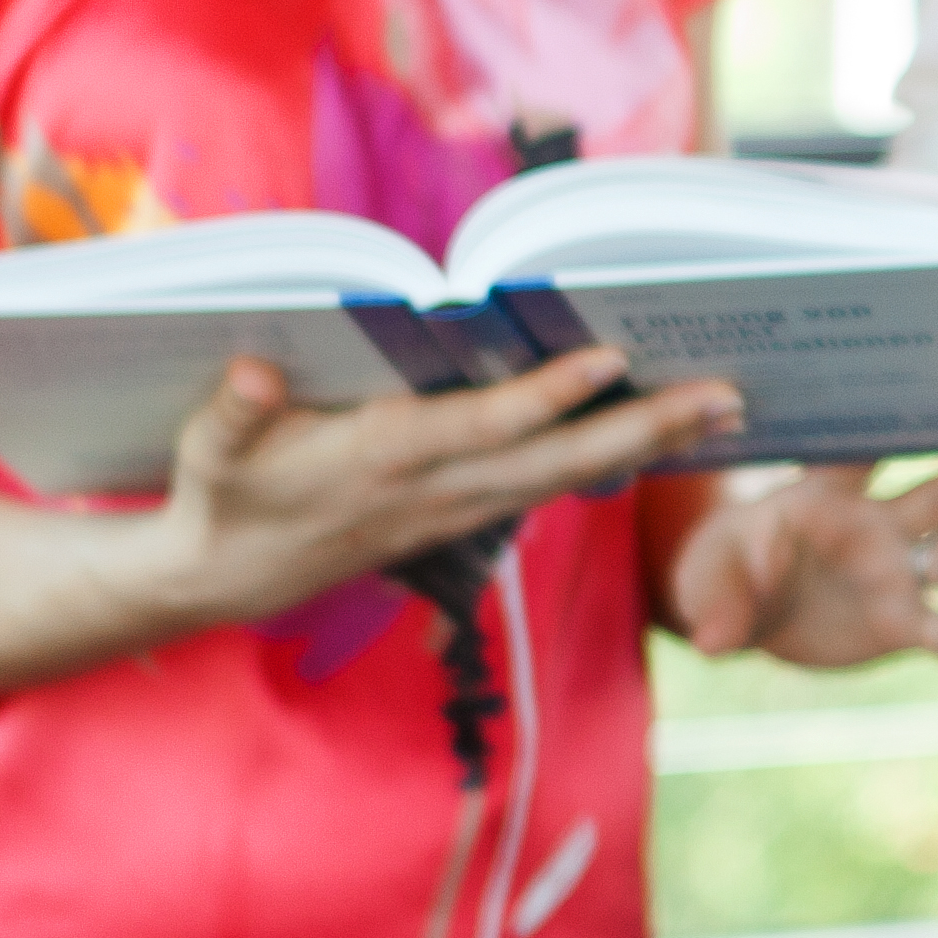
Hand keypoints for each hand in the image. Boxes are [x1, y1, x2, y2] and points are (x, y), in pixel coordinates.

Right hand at [159, 348, 740, 631]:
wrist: (216, 579)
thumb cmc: (218, 497)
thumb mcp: (208, 454)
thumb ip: (233, 413)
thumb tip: (255, 371)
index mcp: (383, 462)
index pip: (482, 428)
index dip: (546, 397)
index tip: (609, 358)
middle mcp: (436, 491)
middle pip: (557, 460)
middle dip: (646, 430)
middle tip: (730, 396)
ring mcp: (455, 510)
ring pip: (567, 476)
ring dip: (647, 445)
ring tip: (725, 408)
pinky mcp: (461, 516)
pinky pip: (549, 485)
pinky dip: (609, 458)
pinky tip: (662, 435)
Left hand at [653, 454, 937, 677]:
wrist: (747, 613)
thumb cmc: (725, 571)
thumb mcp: (709, 581)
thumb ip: (718, 604)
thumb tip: (714, 641)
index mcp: (827, 495)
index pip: (860, 454)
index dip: (894, 430)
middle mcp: (877, 524)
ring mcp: (896, 571)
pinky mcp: (901, 621)